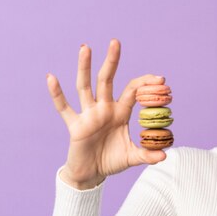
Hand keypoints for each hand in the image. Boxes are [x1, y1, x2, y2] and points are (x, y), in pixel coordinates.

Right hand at [47, 39, 166, 188]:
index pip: (132, 91)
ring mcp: (88, 115)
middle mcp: (103, 109)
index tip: (161, 79)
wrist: (91, 174)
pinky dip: (57, 94)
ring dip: (84, 68)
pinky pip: (64, 108)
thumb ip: (147, 154)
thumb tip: (164, 155)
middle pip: (107, 80)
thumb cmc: (112, 161)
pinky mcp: (75, 126)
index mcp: (120, 113)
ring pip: (85, 87)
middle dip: (112, 61)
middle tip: (116, 42)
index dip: (145, 84)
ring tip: (85, 48)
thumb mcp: (132, 157)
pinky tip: (51, 77)